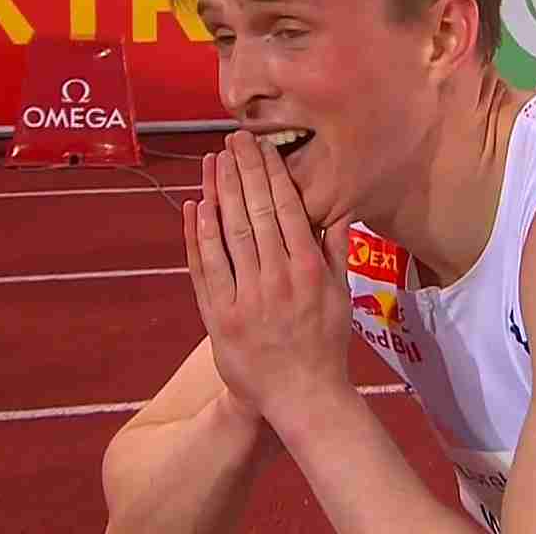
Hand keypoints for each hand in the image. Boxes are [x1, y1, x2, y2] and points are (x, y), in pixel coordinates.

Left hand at [182, 131, 354, 428]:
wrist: (302, 395)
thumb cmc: (325, 343)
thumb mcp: (341, 293)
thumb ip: (337, 248)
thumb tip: (339, 206)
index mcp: (307, 268)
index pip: (285, 208)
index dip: (270, 173)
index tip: (260, 145)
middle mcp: (276, 278)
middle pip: (254, 212)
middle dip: (242, 171)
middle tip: (232, 139)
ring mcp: (245, 297)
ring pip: (228, 233)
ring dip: (219, 192)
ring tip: (213, 161)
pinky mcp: (219, 316)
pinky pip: (205, 268)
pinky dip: (197, 235)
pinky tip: (195, 206)